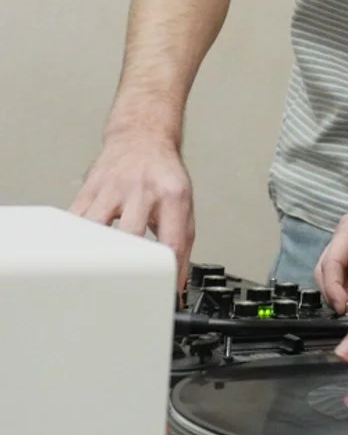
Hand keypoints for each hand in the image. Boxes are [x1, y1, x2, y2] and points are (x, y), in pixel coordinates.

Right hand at [71, 131, 193, 285]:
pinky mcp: (90, 187)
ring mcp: (113, 187)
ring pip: (96, 227)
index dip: (168, 276)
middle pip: (130, 235)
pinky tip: (78, 253)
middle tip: (124, 291)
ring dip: (95, 254)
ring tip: (95, 275)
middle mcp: (143, 189)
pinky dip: (75, 240)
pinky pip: (76, 219)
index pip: (172, 243)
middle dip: (127, 267)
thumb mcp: (183, 204)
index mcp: (172, 196)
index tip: (163, 296)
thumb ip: (181, 243)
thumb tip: (177, 283)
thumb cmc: (163, 176)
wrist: (142, 138)